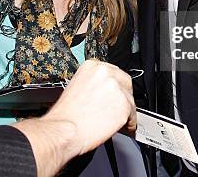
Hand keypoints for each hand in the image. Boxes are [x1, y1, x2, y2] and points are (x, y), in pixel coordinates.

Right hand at [11, 61, 135, 176]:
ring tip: (118, 121)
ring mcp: (117, 88)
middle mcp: (106, 73)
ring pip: (130, 100)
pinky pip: (133, 115)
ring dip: (126, 111)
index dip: (114, 86)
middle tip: (117, 108)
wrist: (64, 130)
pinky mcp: (125, 105)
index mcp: (92, 66)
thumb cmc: (65, 115)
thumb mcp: (76, 88)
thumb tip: (103, 92)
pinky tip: (122, 127)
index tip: (114, 94)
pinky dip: (129, 123)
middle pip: (125, 83)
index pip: (113, 72)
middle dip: (123, 96)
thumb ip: (93, 85)